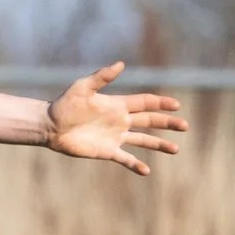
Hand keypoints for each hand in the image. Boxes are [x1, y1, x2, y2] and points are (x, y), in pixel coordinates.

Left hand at [45, 63, 186, 175]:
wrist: (49, 126)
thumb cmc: (64, 105)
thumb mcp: (83, 88)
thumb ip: (102, 77)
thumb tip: (121, 64)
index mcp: (117, 105)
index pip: (145, 102)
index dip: (161, 103)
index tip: (176, 105)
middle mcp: (120, 121)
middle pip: (150, 121)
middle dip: (168, 123)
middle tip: (185, 126)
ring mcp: (115, 137)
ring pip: (143, 140)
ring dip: (159, 144)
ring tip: (175, 149)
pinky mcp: (106, 151)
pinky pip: (125, 159)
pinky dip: (136, 165)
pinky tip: (146, 170)